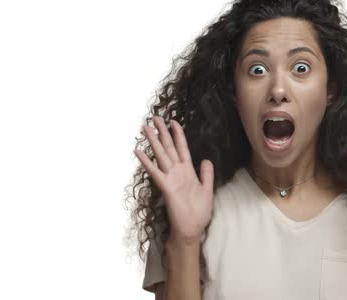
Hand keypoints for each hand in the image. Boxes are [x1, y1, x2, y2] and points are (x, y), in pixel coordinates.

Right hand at [133, 116, 213, 244]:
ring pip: (161, 155)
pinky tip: (139, 152)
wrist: (192, 229)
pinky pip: (155, 172)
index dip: (179, 135)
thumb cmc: (199, 212)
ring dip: (153, 141)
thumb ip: (206, 174)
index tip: (174, 121)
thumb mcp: (207, 190)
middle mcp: (177, 172)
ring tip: (145, 127)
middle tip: (155, 118)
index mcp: (188, 171)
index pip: (182, 149)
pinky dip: (147, 162)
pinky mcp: (166, 187)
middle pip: (169, 147)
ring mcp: (171, 178)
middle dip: (162, 132)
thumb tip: (206, 159)